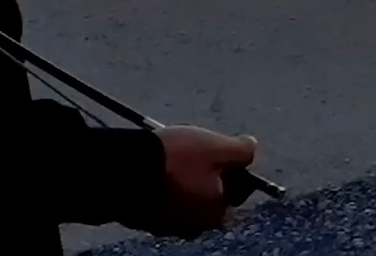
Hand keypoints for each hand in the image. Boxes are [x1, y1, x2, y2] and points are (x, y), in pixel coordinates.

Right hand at [126, 126, 258, 238]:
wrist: (124, 171)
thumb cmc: (176, 161)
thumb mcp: (216, 148)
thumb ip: (241, 151)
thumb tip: (251, 147)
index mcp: (215, 214)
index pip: (235, 192)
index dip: (231, 168)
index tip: (219, 151)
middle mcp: (192, 227)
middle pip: (209, 196)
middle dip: (206, 176)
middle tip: (194, 152)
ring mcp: (166, 225)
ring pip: (184, 199)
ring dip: (183, 181)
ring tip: (172, 157)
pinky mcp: (143, 218)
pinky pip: (161, 200)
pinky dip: (162, 186)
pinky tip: (155, 168)